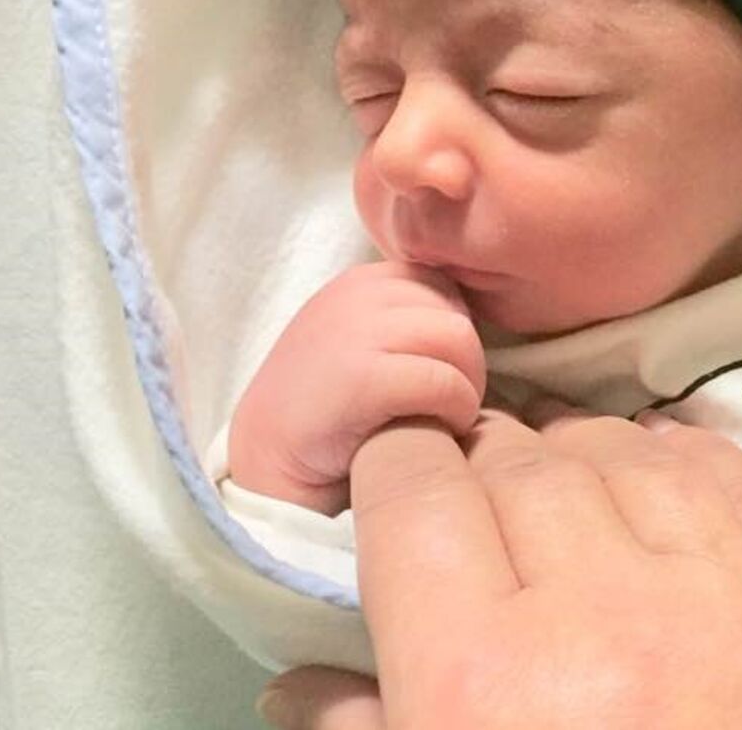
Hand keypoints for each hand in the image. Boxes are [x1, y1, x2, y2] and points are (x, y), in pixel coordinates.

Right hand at [228, 261, 484, 512]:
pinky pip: (445, 382)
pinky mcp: (362, 376)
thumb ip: (406, 319)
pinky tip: (438, 432)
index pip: (444, 284)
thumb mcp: (364, 340)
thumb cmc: (328, 409)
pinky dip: (457, 411)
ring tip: (445, 417)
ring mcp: (357, 330)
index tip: (440, 371)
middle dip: (467, 362)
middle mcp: (357, 293)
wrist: (267, 460)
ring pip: (460, 340)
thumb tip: (474, 323)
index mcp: (361, 282)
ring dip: (467, 386)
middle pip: (458, 312)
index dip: (454, 331)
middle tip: (449, 403)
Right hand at [257, 405, 741, 728]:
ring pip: (620, 449)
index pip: (416, 494)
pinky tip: (657, 464)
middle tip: (480, 489)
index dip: (396, 462)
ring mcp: (727, 597)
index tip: (399, 473)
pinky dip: (679, 456)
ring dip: (575, 452)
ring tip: (562, 479)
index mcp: (488, 685)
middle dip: (482, 460)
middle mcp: (605, 617)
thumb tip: (297, 681)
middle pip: (517, 461)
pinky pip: (728, 476)